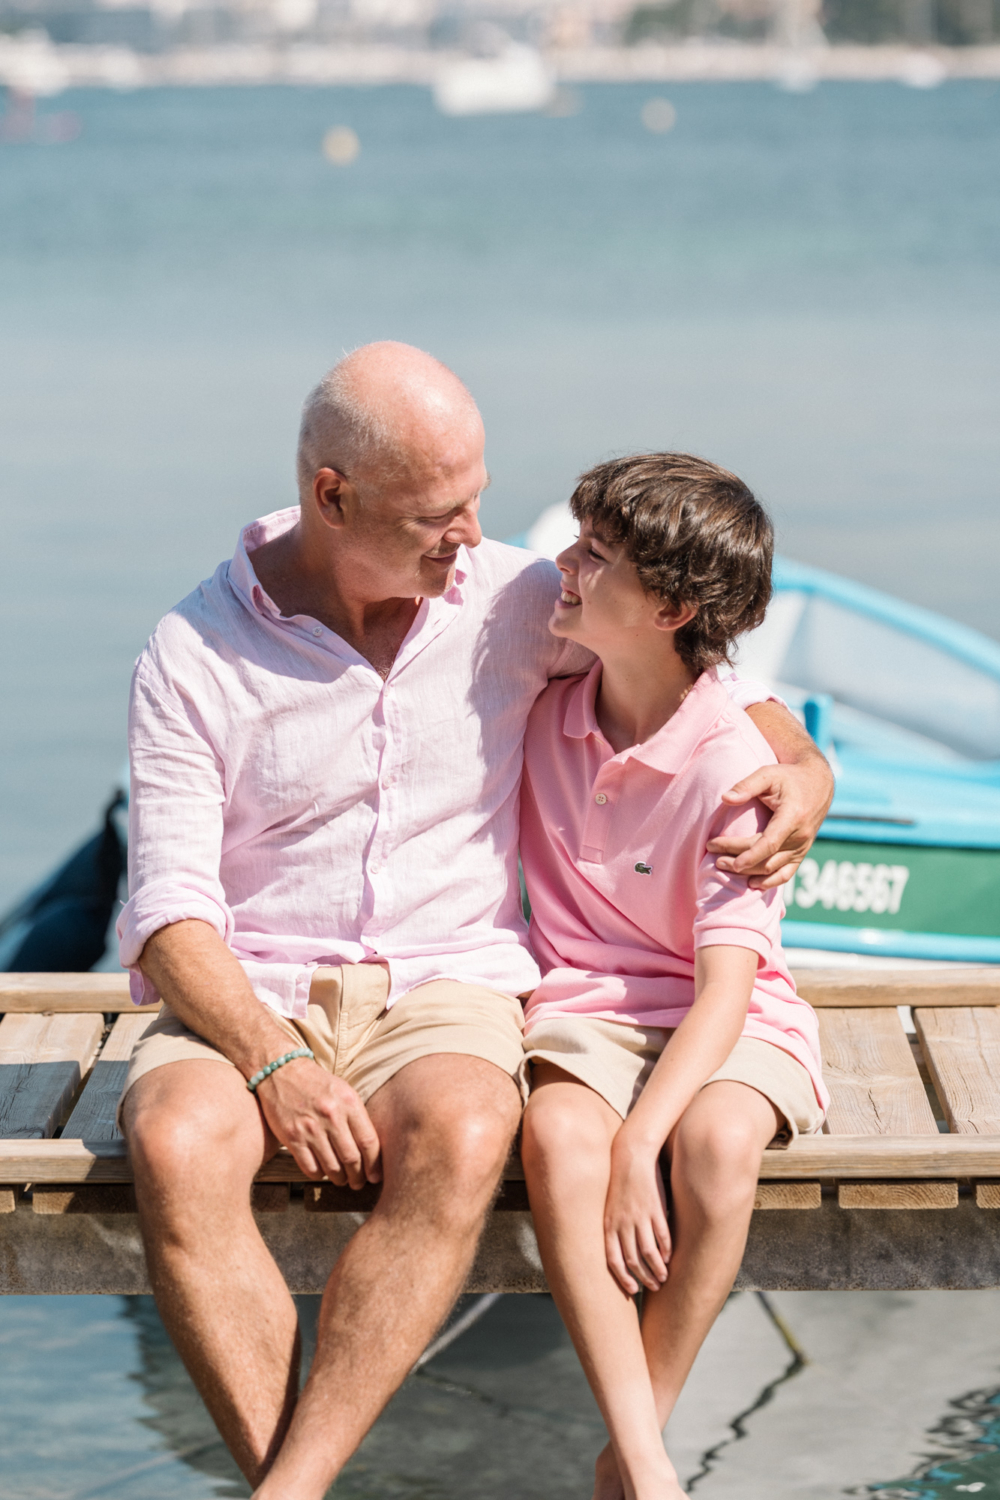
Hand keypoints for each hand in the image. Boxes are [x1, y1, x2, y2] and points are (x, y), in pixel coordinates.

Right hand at [256, 1058, 380, 1188]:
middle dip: (358, 1177)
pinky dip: (318, 1174)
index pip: (368, 1141)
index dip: (374, 1164)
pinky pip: (310, 1168)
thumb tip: (370, 1148)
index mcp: (349, 1102)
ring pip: (332, 1167)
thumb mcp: (343, 1091)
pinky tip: (321, 1171)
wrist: (281, 1071)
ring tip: (342, 1180)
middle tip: (358, 1183)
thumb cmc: (317, 1084)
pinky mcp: (292, 1137)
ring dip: (339, 1179)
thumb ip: (356, 1116)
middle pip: (351, 1158)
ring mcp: (310, 1128)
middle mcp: (331, 1116)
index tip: (375, 1176)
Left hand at [604, 1133, 670, 1295]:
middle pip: (633, 1260)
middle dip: (644, 1278)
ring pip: (649, 1252)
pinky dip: (666, 1250)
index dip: (623, 1278)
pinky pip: (661, 1235)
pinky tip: (670, 1257)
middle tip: (654, 1288)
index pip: (614, 1260)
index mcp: (609, 1225)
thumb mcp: (610, 1207)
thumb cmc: (620, 1183)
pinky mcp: (655, 1209)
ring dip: (657, 1269)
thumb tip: (619, 1250)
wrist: (630, 1156)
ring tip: (664, 1278)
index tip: (632, 1291)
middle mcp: (623, 1223)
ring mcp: (639, 1217)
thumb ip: (614, 1228)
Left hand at [708, 756, 833, 889]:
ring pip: (772, 869)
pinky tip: (751, 883)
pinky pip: (786, 874)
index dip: (747, 855)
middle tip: (713, 857)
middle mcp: (800, 836)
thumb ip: (746, 785)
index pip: (769, 843)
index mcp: (793, 817)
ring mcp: (802, 847)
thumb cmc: (789, 777)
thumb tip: (725, 798)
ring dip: (747, 872)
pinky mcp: (801, 853)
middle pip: (766, 857)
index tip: (721, 856)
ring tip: (722, 866)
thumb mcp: (768, 774)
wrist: (817, 784)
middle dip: (737, 861)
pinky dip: (769, 882)